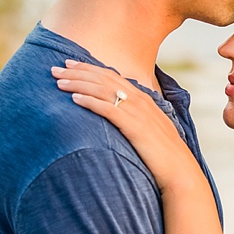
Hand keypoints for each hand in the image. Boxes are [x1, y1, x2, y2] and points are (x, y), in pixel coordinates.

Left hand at [51, 61, 198, 190]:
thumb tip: (119, 116)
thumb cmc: (163, 153)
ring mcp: (137, 112)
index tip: (70, 65)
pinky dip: (90, 101)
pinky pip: (107, 109)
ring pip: (102, 90)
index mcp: (143, 98)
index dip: (89, 68)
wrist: (179, 168)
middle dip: (78, 72)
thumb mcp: (149, 128)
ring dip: (78, 84)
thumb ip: (135, 118)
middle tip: (55, 69)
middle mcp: (140, 100)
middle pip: (103, 79)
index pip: (111, 76)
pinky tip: (74, 99)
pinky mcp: (133, 126)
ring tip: (59, 82)